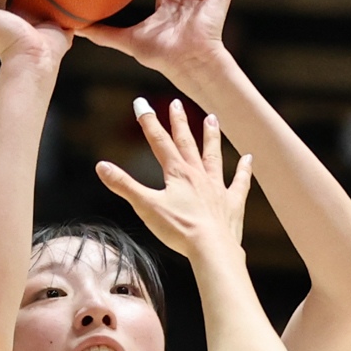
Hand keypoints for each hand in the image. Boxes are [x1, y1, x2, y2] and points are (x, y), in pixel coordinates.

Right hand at [96, 98, 252, 261]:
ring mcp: (217, 187)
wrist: (211, 248)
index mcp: (177, 173)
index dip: (148, 122)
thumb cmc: (178, 229)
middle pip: (186, 143)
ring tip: (212, 118)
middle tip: (176, 103)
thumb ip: (124, 185)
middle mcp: (198, 174)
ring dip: (211, 136)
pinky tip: (248, 158)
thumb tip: (101, 166)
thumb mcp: (146, 206)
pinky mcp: (232, 203)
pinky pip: (240, 182)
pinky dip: (244, 170)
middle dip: (179, 122)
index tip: (140, 103)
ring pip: (213, 156)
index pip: (159, 142)